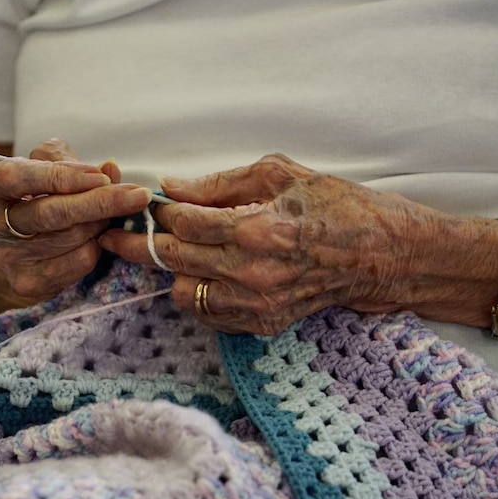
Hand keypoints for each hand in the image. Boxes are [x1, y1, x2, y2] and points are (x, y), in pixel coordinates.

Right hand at [0, 139, 153, 299]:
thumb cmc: (26, 190)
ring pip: (70, 238)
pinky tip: (96, 233)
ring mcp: (3, 260)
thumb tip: (109, 169)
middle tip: (137, 195)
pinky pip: (77, 262)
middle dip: (99, 203)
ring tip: (110, 209)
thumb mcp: (35, 163)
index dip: (63, 176)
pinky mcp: (26, 283)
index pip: (18, 178)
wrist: (4, 240)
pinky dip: (96, 244)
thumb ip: (66, 160)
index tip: (103, 175)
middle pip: (49, 214)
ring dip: (101, 222)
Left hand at [99, 153, 449, 334]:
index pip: (181, 222)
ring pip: (181, 293)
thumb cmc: (334, 205)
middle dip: (138, 243)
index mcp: (255, 228)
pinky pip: (206, 314)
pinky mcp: (262, 323)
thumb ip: (219, 183)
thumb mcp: (279, 174)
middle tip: (117, 232)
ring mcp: (256, 304)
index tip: (141, 204)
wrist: (380, 255)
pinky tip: (204, 273)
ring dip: (171, 271)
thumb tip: (172, 186)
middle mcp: (251, 272)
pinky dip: (196, 294)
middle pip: (171, 259)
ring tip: (173, 252)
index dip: (156, 210)